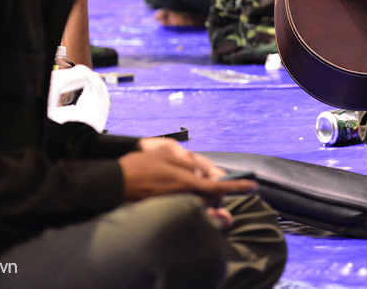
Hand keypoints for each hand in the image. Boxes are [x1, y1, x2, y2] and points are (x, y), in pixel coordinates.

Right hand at [120, 138, 255, 202]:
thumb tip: (207, 174)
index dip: (238, 186)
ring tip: (188, 180)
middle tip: (210, 176)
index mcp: (187, 182)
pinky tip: (178, 188)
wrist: (113, 183)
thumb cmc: (140, 166)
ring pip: (200, 203)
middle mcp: (184, 197)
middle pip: (212, 197)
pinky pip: (186, 207)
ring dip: (203, 194)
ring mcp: (175, 206)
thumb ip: (191, 164)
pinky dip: (190, 199)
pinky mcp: (167, 211)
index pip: (219, 187)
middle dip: (216, 190)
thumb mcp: (168, 155)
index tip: (253, 185)